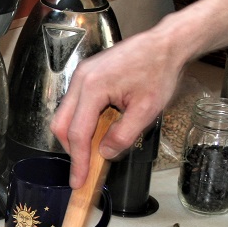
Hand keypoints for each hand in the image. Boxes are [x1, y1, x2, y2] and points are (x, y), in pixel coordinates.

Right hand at [50, 24, 186, 187]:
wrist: (166, 45)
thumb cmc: (159, 71)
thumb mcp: (146, 111)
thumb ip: (123, 136)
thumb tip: (105, 153)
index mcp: (93, 87)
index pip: (77, 133)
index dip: (78, 161)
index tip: (78, 181)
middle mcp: (82, 79)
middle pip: (61, 125)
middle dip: (72, 150)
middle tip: (85, 169)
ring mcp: (82, 75)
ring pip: (65, 116)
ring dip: (77, 137)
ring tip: (95, 151)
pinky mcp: (87, 76)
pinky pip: (75, 106)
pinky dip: (82, 123)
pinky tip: (98, 132)